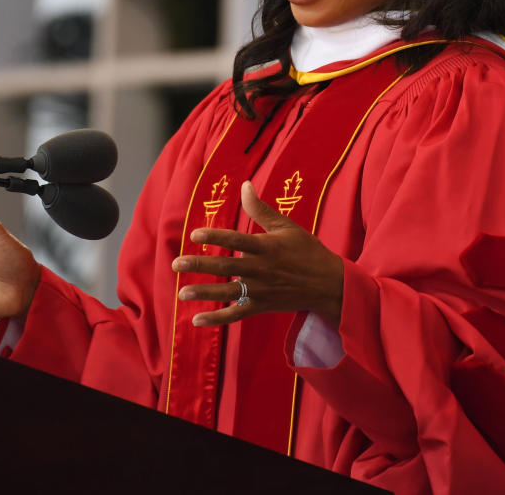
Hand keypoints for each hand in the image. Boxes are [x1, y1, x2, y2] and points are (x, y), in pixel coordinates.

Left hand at [172, 181, 343, 327]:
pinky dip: (217, 318)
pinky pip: (236, 314)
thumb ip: (260, 209)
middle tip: (176, 263)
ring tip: (182, 292)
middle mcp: (260, 269)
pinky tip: (197, 319)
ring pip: (227, 291)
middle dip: (199, 264)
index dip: (216, 236)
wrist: (328, 284)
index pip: (237, 240)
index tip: (194, 233)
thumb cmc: (306, 251)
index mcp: (266, 247)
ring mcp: (260, 289)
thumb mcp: (286, 226)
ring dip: (204, 292)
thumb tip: (245, 185)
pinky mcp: (261, 306)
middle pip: (225, 265)